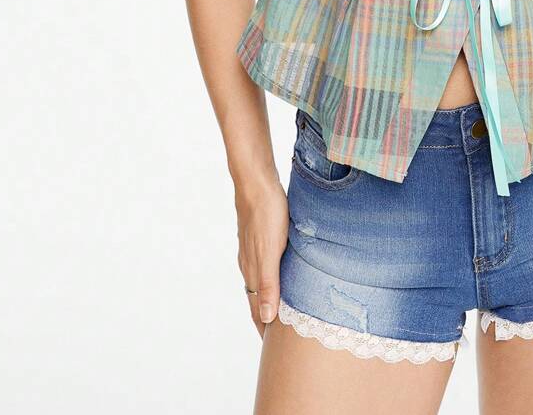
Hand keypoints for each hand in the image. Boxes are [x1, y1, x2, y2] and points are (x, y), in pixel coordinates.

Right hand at [235, 174, 289, 336]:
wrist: (256, 183)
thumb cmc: (266, 215)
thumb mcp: (271, 252)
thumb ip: (269, 285)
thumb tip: (267, 318)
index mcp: (253, 271)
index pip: (257, 309)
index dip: (264, 328)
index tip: (273, 349)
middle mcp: (250, 264)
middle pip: (257, 299)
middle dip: (267, 318)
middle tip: (279, 338)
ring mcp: (252, 250)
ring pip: (261, 282)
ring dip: (269, 299)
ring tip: (281, 311)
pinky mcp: (259, 237)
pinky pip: (265, 266)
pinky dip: (272, 279)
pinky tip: (280, 274)